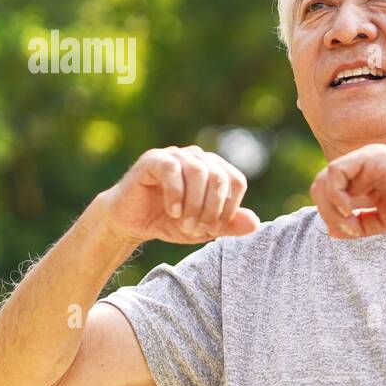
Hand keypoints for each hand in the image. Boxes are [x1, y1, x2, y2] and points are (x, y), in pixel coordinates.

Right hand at [99, 145, 260, 245]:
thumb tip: (255, 223)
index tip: (213, 229)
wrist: (131, 222)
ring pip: (199, 172)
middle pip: (219, 177)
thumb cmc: (170, 222)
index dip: (229, 208)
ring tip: (185, 223)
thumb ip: (229, 225)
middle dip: (212, 209)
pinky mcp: (153, 159)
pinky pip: (172, 170)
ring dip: (195, 204)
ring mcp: (175, 155)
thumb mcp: (204, 229)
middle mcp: (198, 157)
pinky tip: (172, 212)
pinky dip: (176, 194)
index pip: (236, 181)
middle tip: (199, 230)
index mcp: (214, 169)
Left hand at [310, 144, 385, 238]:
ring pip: (323, 180)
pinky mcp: (369, 157)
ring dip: (329, 206)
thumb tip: (331, 232)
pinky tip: (350, 209)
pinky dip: (335, 194)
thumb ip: (361, 225)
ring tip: (349, 220)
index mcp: (364, 181)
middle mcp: (360, 168)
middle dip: (326, 212)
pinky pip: (335, 172)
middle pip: (320, 186)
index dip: (331, 216)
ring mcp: (364, 160)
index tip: (352, 232)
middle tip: (349, 229)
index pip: (329, 195)